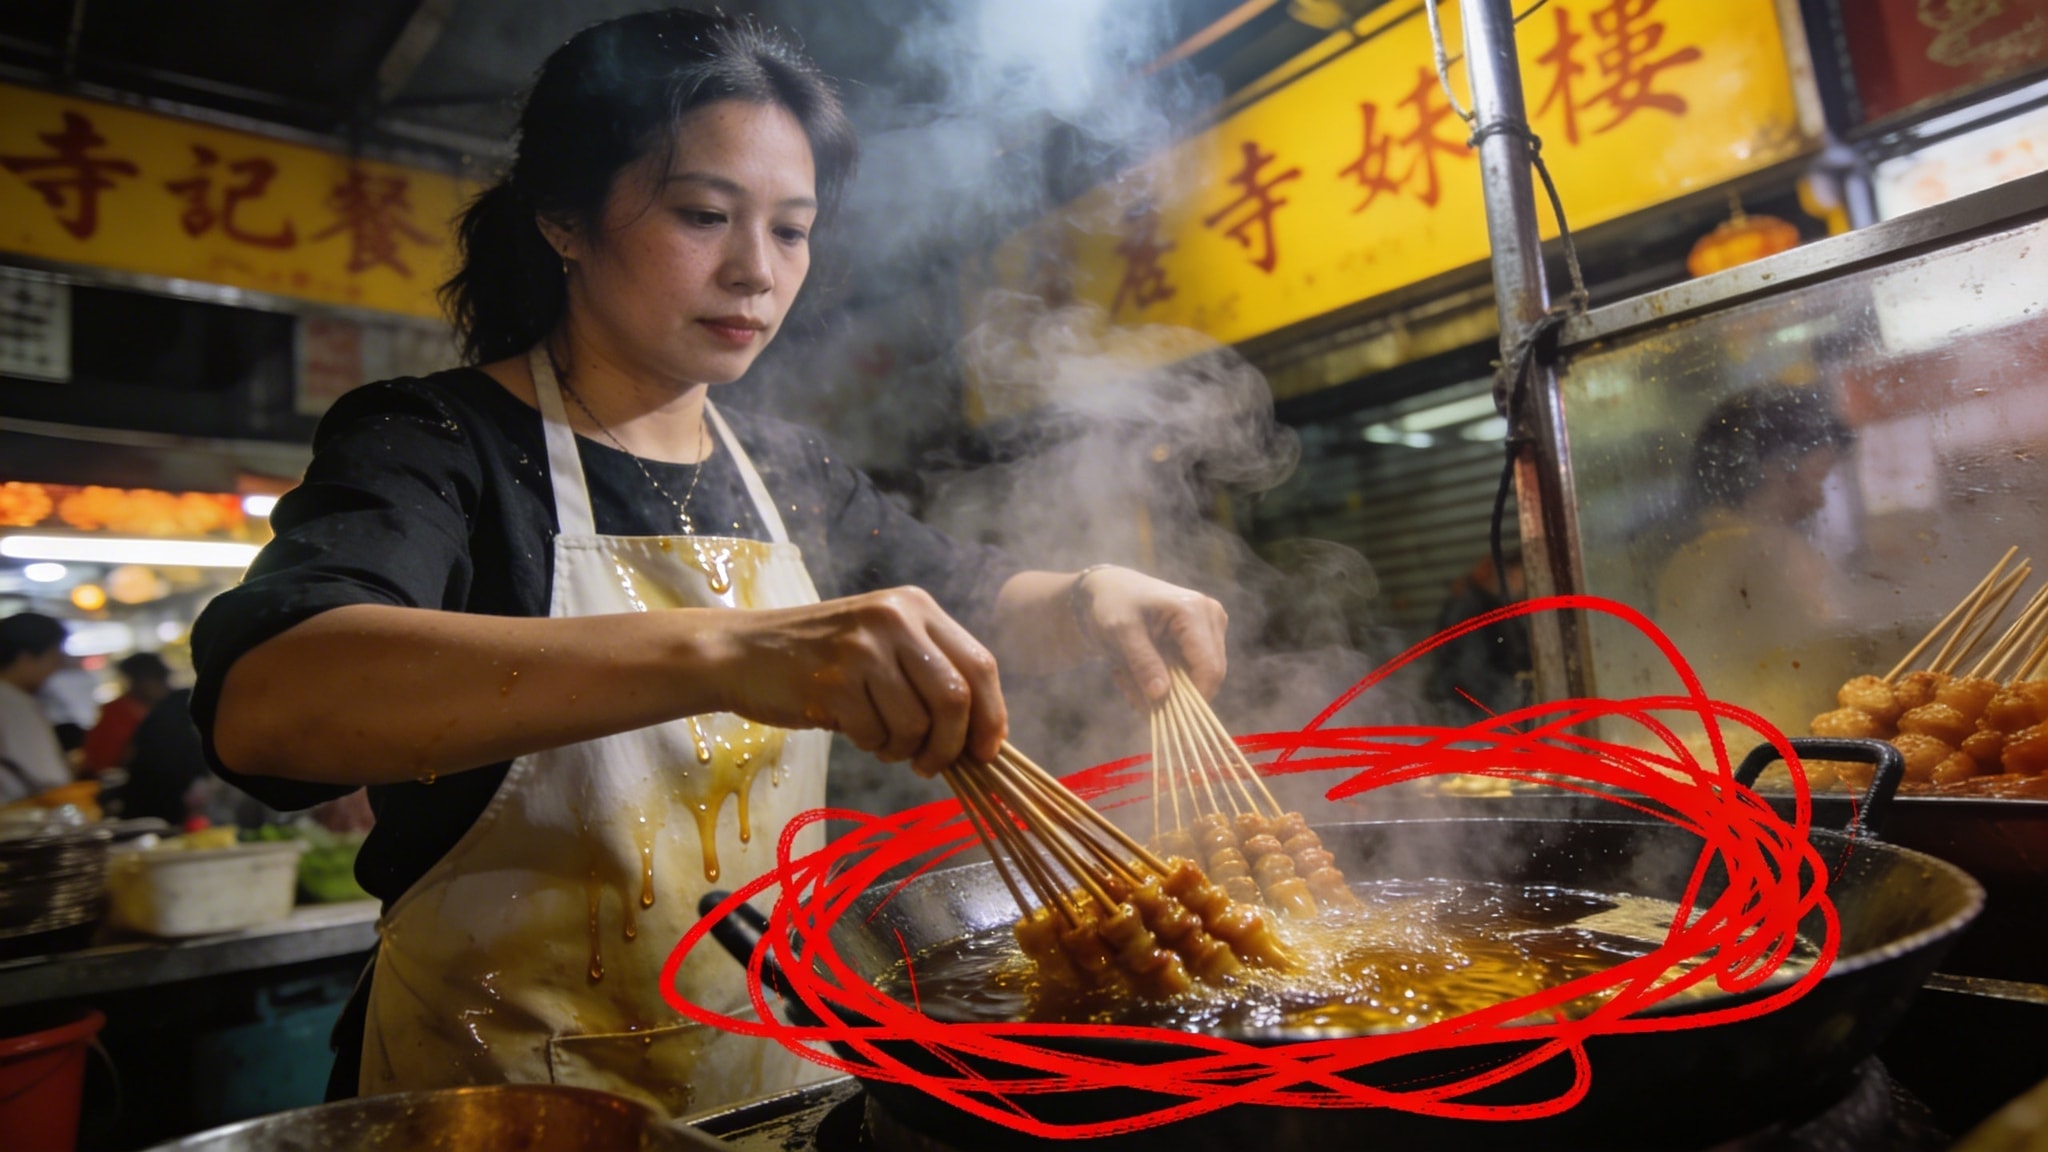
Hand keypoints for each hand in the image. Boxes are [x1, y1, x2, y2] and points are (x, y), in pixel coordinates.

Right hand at [701, 587, 1005, 776]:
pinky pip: (875, 735)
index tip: (986, 752)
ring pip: (916, 725)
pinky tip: (853, 729)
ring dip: (904, 750)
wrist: (743, 653)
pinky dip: (871, 745)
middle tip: (932, 765)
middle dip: (952, 746)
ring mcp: (863, 649)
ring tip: (881, 740)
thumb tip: (983, 737)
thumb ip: (931, 674)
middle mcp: (895, 619)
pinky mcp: (833, 681)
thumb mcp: (884, 643)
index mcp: (917, 607)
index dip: (991, 716)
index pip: (980, 665)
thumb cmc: (821, 657)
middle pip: (956, 699)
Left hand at [1075, 568, 1227, 705]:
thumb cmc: (1112, 604)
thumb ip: (1142, 662)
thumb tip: (1162, 695)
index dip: (1193, 699)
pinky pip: (1189, 677)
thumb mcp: (1120, 632)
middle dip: (1170, 694)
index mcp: (1196, 611)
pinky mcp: (1203, 642)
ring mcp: (1210, 630)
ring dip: (1159, 690)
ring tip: (1124, 676)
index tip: (1161, 716)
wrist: (1108, 592)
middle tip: (1127, 687)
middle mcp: (1212, 619)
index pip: (1209, 668)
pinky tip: (1132, 672)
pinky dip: (1160, 683)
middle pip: (1207, 677)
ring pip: (1197, 681)